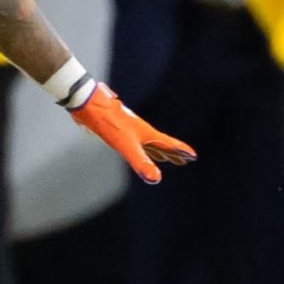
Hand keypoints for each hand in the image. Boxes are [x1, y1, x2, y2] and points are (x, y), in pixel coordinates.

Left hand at [69, 84, 194, 183]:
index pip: (169, 144)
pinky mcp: (118, 133)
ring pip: (150, 145)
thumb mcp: (126, 146)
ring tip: (165, 157)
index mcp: (148, 135)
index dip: (181, 151)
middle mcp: (142, 133)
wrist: (90, 105)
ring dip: (159, 152)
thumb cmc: (109, 123)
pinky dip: (143, 150)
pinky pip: (136, 144)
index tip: (193, 156)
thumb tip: (156, 179)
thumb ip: (141, 162)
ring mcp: (130, 132)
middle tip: (184, 161)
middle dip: (173, 154)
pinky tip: (138, 149)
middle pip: (162, 146)